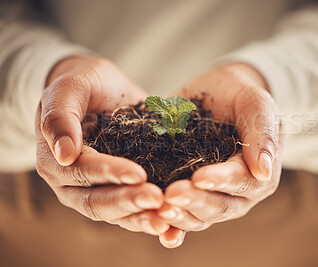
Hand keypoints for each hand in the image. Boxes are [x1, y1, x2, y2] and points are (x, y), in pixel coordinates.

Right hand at [36, 56, 168, 234]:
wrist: (101, 90)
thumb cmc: (84, 84)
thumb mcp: (70, 88)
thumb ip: (60, 116)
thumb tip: (64, 154)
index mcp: (57, 159)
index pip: (82, 172)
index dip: (109, 174)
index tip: (139, 173)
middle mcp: (74, 183)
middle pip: (97, 202)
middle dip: (128, 202)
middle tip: (158, 199)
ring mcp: (97, 190)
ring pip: (116, 214)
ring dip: (141, 218)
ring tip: (166, 220)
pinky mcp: (120, 190)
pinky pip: (132, 211)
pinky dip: (150, 219)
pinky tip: (173, 226)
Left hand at [157, 63, 282, 247]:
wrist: (219, 95)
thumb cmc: (240, 95)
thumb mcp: (255, 103)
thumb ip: (262, 132)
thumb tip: (264, 171)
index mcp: (259, 172)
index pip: (242, 180)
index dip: (220, 181)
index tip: (198, 177)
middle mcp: (238, 192)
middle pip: (220, 206)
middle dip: (195, 201)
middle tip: (171, 195)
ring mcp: (213, 197)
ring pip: (199, 216)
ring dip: (179, 215)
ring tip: (159, 208)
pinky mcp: (190, 194)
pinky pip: (182, 215)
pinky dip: (170, 226)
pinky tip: (156, 227)